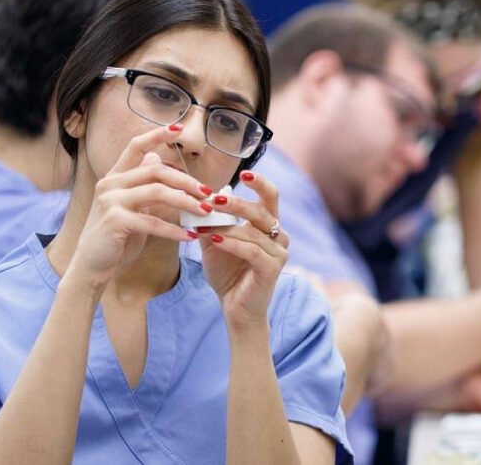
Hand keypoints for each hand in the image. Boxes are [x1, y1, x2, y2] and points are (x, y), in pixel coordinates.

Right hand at [67, 125, 207, 289]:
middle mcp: (110, 184)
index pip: (135, 146)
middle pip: (155, 170)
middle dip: (186, 180)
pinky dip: (174, 230)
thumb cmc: (115, 238)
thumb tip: (157, 158)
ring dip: (186, 202)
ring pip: (157, 192)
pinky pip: (153, 221)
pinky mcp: (115, 221)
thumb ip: (143, 185)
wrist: (91, 267)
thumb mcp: (131, 207)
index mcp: (115, 177)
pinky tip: (190, 237)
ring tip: (204, 212)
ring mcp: (110, 201)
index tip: (180, 128)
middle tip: (208, 193)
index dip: (157, 135)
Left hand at [195, 171, 288, 326]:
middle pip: (262, 210)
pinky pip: (251, 250)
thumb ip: (211, 219)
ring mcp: (279, 253)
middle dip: (236, 202)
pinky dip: (231, 243)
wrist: (235, 308)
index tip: (245, 172)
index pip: (271, 196)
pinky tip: (213, 239)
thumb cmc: (227, 273)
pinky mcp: (272, 269)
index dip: (260, 182)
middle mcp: (279, 236)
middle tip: (212, 198)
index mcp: (269, 226)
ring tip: (203, 224)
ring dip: (226, 225)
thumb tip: (201, 193)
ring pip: (253, 231)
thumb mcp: (215, 240)